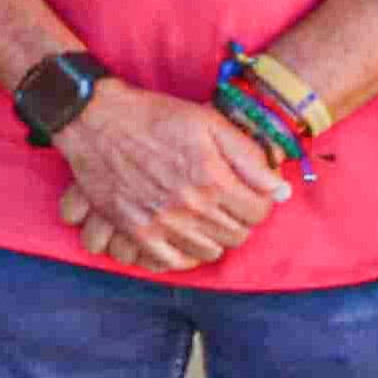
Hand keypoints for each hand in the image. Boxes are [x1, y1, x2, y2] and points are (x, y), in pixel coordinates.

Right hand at [51, 81, 285, 272]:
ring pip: (209, 251)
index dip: (260, 202)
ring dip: (214, 237)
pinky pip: (172, 261)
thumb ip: (249, 157)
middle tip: (227, 204)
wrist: (95, 119)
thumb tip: (282, 190)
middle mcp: (191, 206)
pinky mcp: (136, 231)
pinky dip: (185, 255)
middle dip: (239, 220)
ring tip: (206, 218)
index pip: (259, 212)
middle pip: (237, 235)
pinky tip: (185, 238)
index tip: (250, 193)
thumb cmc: (155, 116)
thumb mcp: (210, 122)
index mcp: (213, 178)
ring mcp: (163, 222)